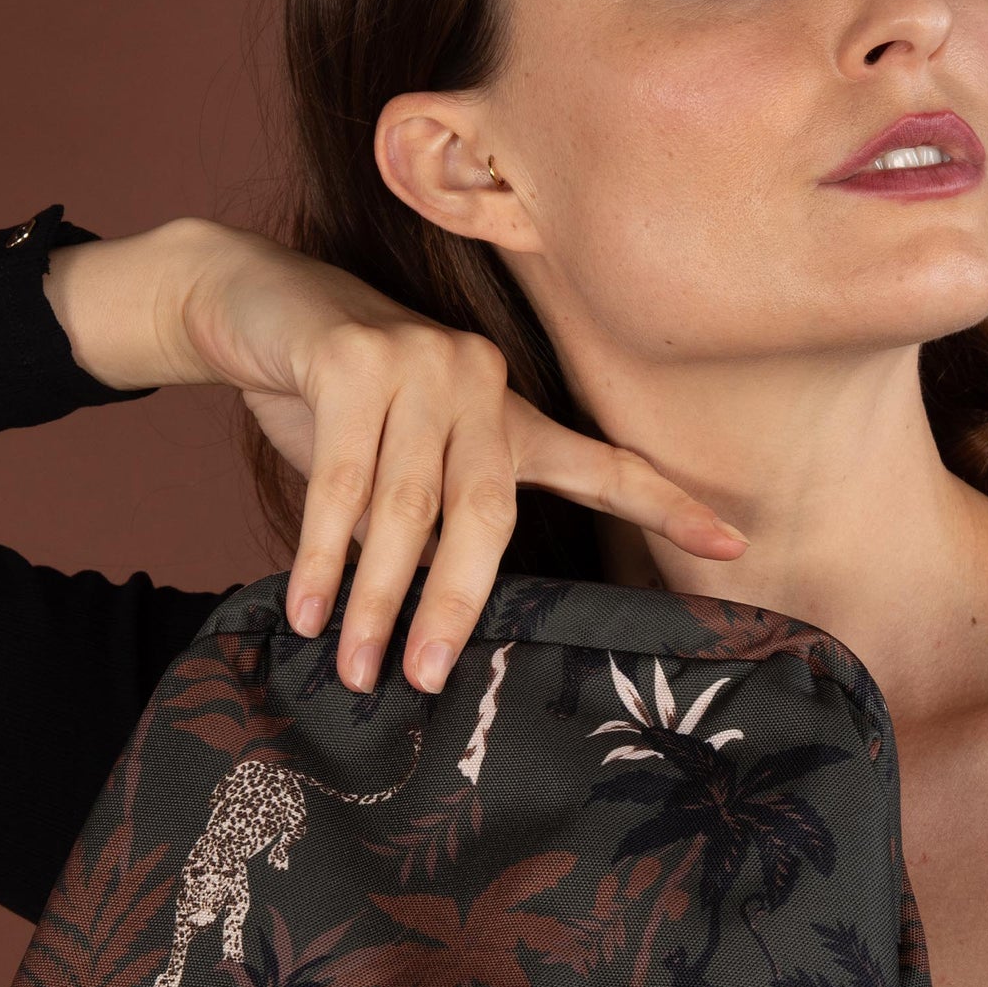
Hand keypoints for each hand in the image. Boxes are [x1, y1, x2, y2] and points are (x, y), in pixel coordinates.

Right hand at [43, 216, 745, 695]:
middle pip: (484, 515)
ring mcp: (418, 361)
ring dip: (375, 597)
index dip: (666, 504)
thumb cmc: (345, 403)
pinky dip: (320, 555)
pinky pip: (338, 481)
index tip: (730, 543)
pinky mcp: (349, 357)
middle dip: (453, 604)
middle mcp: (481, 379)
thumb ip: (444, 520)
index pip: (601, 464)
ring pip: (403, 507)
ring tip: (356, 668)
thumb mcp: (411, 456)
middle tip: (428, 681)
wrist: (257, 305)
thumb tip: (446, 631)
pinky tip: (310, 611)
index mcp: (514, 412)